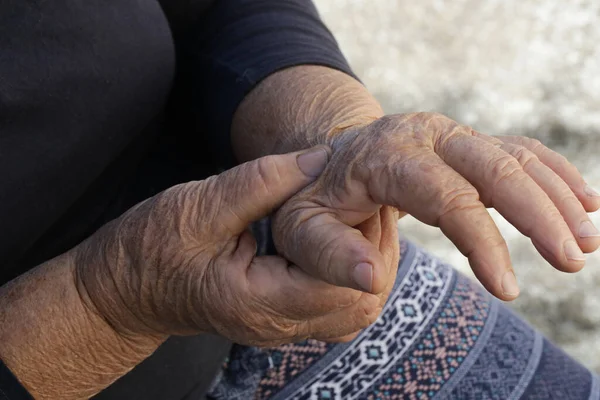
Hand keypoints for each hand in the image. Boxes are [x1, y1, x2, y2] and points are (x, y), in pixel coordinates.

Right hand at [74, 146, 387, 345]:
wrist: (126, 290)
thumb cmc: (152, 247)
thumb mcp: (199, 205)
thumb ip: (262, 182)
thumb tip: (321, 158)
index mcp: (258, 303)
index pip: (339, 283)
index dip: (363, 239)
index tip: (362, 196)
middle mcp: (278, 326)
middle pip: (360, 304)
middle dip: (375, 250)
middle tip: (368, 201)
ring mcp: (283, 327)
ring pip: (356, 309)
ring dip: (368, 261)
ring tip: (359, 215)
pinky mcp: (284, 316)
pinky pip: (338, 305)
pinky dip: (352, 270)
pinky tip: (343, 236)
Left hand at [272, 112, 599, 300]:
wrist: (330, 162)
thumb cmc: (315, 200)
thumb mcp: (302, 228)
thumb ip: (327, 252)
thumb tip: (369, 279)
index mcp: (386, 155)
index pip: (446, 197)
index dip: (482, 241)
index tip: (507, 289)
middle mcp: (425, 135)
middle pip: (494, 167)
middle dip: (538, 215)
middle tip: (571, 261)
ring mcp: (450, 134)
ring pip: (515, 157)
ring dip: (556, 196)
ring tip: (585, 242)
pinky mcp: (466, 141)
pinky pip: (520, 150)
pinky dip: (555, 174)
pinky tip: (585, 201)